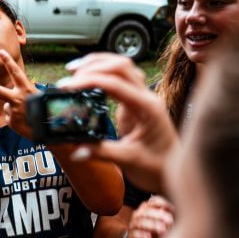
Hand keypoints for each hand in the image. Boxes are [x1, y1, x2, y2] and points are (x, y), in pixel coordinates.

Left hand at [0, 49, 38, 137]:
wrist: (50, 128)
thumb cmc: (43, 110)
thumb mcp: (34, 98)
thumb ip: (19, 97)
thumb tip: (7, 105)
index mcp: (26, 89)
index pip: (15, 72)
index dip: (8, 62)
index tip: (1, 52)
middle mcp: (18, 98)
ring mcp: (12, 110)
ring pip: (7, 106)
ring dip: (16, 111)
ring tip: (28, 116)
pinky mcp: (10, 121)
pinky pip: (10, 117)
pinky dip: (16, 119)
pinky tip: (25, 122)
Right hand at [60, 54, 178, 193]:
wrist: (172, 173)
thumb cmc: (157, 167)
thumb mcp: (128, 160)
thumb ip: (100, 152)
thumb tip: (75, 150)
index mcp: (147, 108)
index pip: (115, 84)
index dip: (88, 81)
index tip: (66, 87)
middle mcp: (147, 98)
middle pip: (121, 66)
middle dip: (93, 66)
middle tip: (69, 75)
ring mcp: (143, 98)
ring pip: (122, 67)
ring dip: (99, 64)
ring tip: (75, 70)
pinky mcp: (136, 103)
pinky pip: (121, 79)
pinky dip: (104, 73)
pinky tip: (89, 78)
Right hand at [125, 196, 174, 237]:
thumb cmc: (152, 232)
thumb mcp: (160, 224)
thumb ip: (167, 219)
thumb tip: (175, 214)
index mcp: (146, 209)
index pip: (152, 202)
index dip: (162, 204)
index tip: (173, 209)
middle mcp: (138, 215)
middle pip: (146, 212)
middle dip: (159, 215)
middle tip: (170, 221)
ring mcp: (133, 225)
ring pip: (140, 222)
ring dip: (153, 225)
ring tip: (163, 230)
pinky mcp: (130, 236)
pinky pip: (135, 234)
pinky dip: (142, 236)